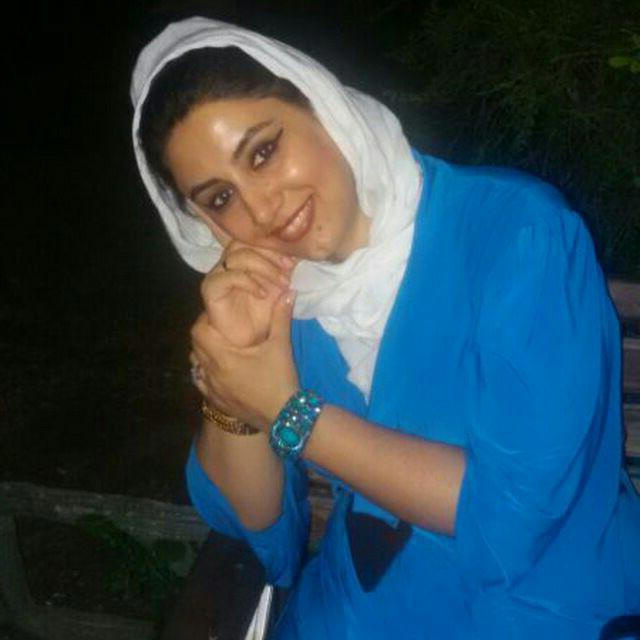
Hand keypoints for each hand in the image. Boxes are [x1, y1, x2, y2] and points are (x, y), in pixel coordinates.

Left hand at [191, 289, 299, 430]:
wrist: (285, 416)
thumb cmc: (280, 379)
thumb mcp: (281, 346)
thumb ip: (281, 317)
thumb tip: (288, 292)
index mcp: (223, 357)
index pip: (199, 331)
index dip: (206, 320)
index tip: (219, 317)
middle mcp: (212, 373)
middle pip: (195, 347)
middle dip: (205, 335)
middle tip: (220, 329)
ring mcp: (212, 390)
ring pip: (196, 365)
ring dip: (203, 354)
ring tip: (219, 348)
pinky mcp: (217, 402)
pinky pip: (201, 383)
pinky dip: (205, 373)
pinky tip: (218, 370)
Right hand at [200, 241, 295, 346]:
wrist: (248, 342)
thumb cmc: (262, 316)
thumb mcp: (280, 291)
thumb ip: (286, 274)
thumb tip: (297, 257)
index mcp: (245, 261)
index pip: (254, 240)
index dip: (274, 246)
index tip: (294, 260)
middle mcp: (229, 264)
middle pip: (244, 242)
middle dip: (270, 253)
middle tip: (289, 268)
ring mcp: (219, 275)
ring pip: (237, 256)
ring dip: (264, 267)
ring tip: (282, 283)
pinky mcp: (211, 289)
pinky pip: (227, 277)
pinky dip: (248, 282)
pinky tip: (264, 294)